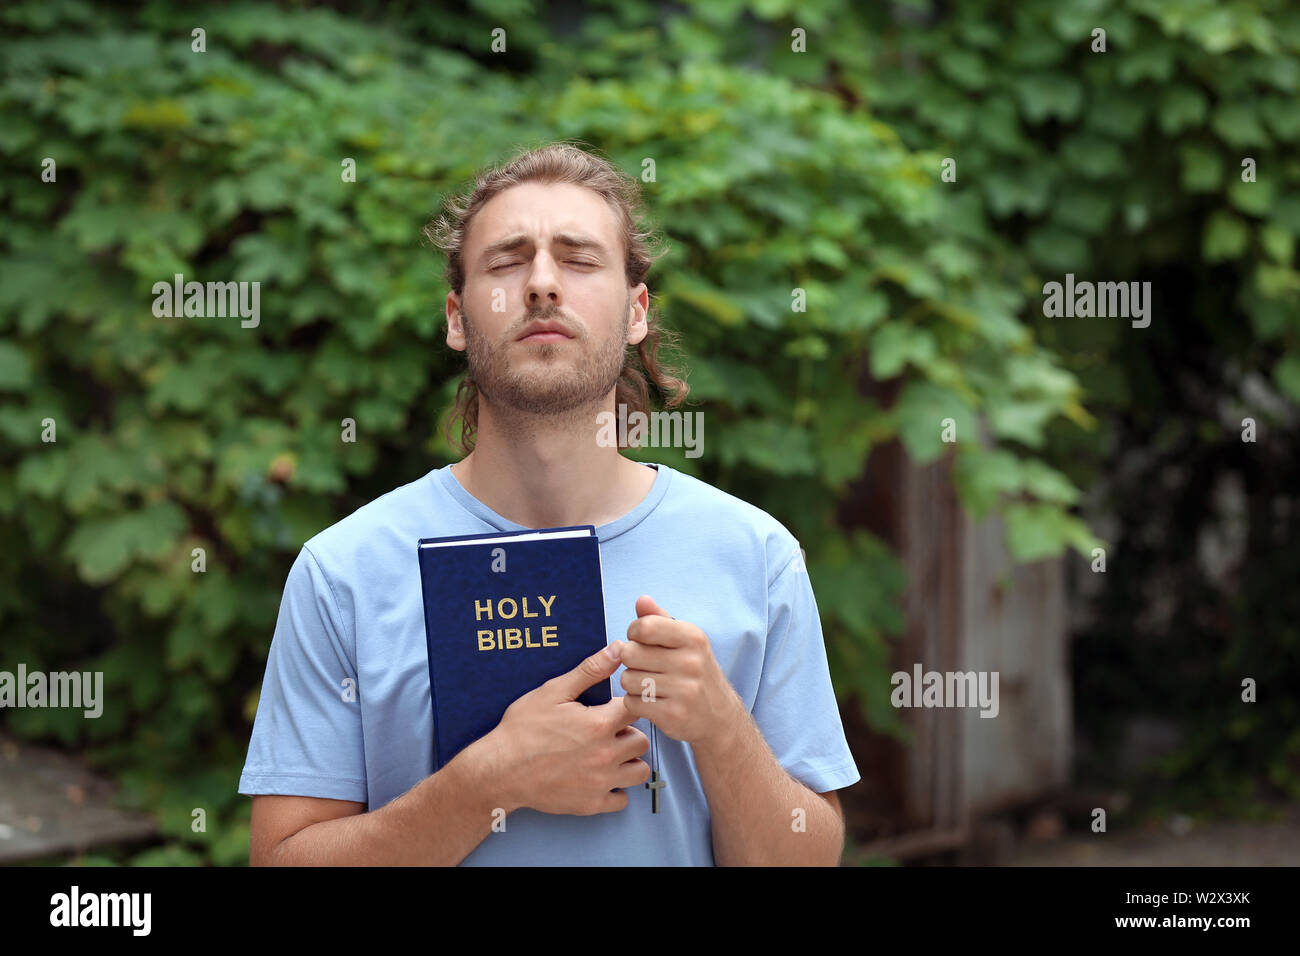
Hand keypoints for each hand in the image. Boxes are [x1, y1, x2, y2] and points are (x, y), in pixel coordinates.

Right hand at [489, 643, 650, 815]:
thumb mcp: (553, 692)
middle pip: (642, 741)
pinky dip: (616, 789)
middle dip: (629, 733)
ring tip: (608, 754)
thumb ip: (590, 671)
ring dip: (629, 761)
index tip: (617, 707)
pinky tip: (600, 777)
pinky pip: (623, 800)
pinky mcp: (591, 804)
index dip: (629, 705)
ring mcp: (600, 782)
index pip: (638, 709)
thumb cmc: (522, 729)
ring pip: (639, 771)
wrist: (499, 770)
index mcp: (599, 724)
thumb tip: (618, 649)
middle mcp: (606, 755)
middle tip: (608, 731)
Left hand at [618, 595, 744, 747]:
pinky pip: (632, 703)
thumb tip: (642, 599)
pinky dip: (636, 703)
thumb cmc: (695, 672)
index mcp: (693, 637)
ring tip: (650, 685)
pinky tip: (652, 702)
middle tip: (645, 667)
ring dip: (632, 684)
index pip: (644, 627)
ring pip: (627, 680)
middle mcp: (691, 662)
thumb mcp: (685, 641)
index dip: (634, 634)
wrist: (720, 717)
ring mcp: (683, 690)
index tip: (642, 642)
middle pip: (629, 653)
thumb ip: (659, 619)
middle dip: (631, 661)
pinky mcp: (673, 715)